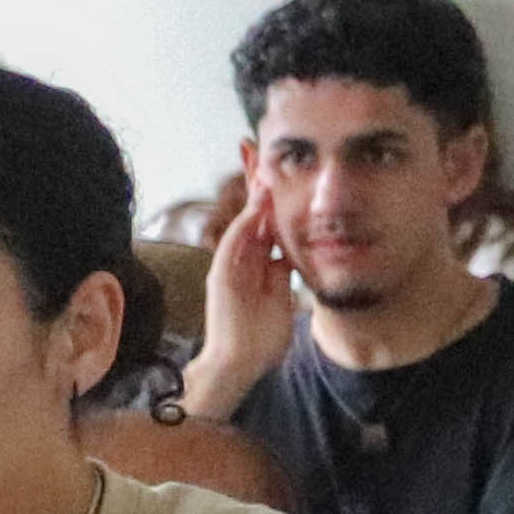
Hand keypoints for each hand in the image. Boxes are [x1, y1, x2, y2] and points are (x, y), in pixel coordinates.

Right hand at [198, 183, 301, 402]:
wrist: (236, 365)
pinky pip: (234, 246)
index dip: (267, 195)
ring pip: (244, 224)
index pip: (263, 221)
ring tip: (262, 165)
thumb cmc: (259, 338)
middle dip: (254, 182)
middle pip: (250, 213)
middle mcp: (240, 260)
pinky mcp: (221, 278)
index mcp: (255, 263)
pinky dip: (246, 225)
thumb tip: (292, 250)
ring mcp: (228, 268)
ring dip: (252, 196)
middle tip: (257, 148)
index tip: (274, 169)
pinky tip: (257, 204)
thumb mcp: (280, 298)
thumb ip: (282, 272)